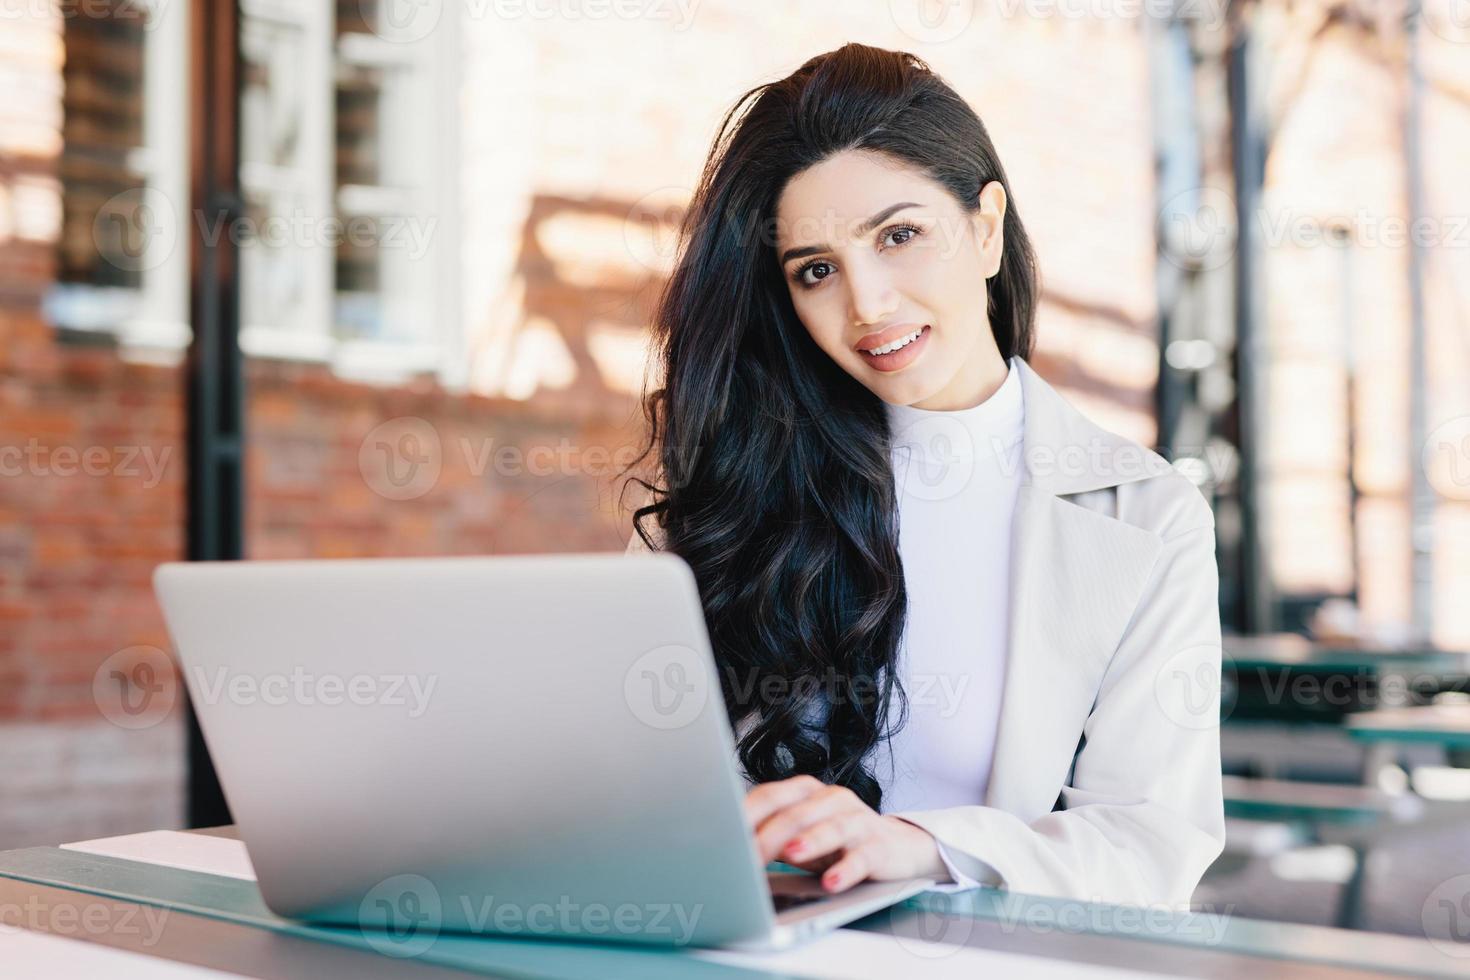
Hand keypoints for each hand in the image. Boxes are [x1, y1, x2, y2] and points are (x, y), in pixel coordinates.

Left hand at [744, 775, 952, 892]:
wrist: (895, 847)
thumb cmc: (835, 843)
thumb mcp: (801, 835)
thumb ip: (770, 836)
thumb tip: (727, 852)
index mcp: (806, 792)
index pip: (770, 796)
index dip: (745, 817)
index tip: (723, 839)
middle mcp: (832, 799)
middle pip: (796, 814)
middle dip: (769, 837)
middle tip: (747, 858)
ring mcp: (858, 820)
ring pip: (832, 828)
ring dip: (810, 842)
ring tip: (791, 855)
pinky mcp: (880, 846)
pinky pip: (862, 857)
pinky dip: (846, 870)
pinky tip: (832, 882)